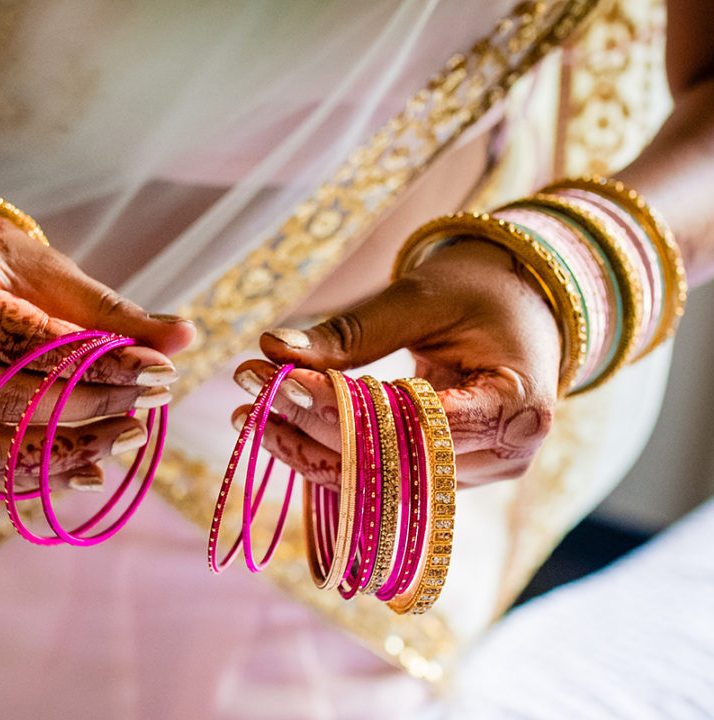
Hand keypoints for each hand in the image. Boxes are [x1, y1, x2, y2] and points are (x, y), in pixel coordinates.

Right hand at [0, 204, 194, 491]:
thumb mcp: (40, 266)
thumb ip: (107, 308)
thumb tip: (184, 338)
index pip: (16, 336)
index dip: (94, 360)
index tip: (159, 369)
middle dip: (86, 408)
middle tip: (150, 403)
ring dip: (65, 453)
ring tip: (127, 437)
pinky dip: (36, 476)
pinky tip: (89, 470)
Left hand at [232, 240, 560, 486]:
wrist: (524, 308)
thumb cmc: (483, 292)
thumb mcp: (422, 298)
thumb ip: (353, 331)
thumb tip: (274, 348)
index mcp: (516, 406)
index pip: (415, 422)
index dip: (343, 408)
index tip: (280, 377)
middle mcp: (504, 456)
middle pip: (391, 461)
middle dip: (312, 428)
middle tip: (250, 387)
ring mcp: (477, 476)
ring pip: (376, 482)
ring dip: (308, 450)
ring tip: (248, 415)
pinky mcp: (446, 479)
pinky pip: (378, 478)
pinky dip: (327, 456)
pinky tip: (278, 431)